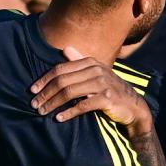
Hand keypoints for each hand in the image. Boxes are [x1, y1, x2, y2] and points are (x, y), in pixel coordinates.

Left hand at [30, 46, 152, 135]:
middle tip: (34, 104)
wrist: (133, 106)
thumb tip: (65, 48)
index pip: (61, 69)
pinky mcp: (107, 98)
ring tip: (42, 112)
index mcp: (90, 62)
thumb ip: (80, 61)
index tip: (32, 90)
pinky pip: (83, 105)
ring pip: (70, 92)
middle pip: (63, 80)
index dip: (44, 79)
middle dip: (46, 93)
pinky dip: (69, 112)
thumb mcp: (96, 73)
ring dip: (53, 103)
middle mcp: (96, 70)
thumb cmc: (111, 89)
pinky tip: (59, 118)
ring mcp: (102, 84)